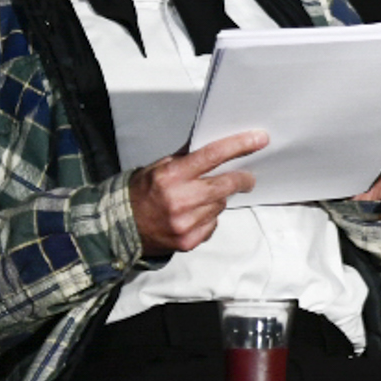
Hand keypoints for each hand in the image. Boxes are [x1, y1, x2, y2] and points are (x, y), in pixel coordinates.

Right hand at [128, 130, 267, 256]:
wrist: (120, 228)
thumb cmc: (140, 193)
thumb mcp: (157, 168)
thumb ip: (186, 157)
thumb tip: (214, 142)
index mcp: (170, 176)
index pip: (212, 155)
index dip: (239, 145)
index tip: (259, 139)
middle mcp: (180, 199)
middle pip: (227, 184)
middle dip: (242, 179)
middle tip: (247, 177)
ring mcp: (186, 223)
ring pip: (221, 205)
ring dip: (219, 199)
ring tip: (201, 198)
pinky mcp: (189, 241)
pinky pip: (213, 224)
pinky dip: (209, 218)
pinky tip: (194, 215)